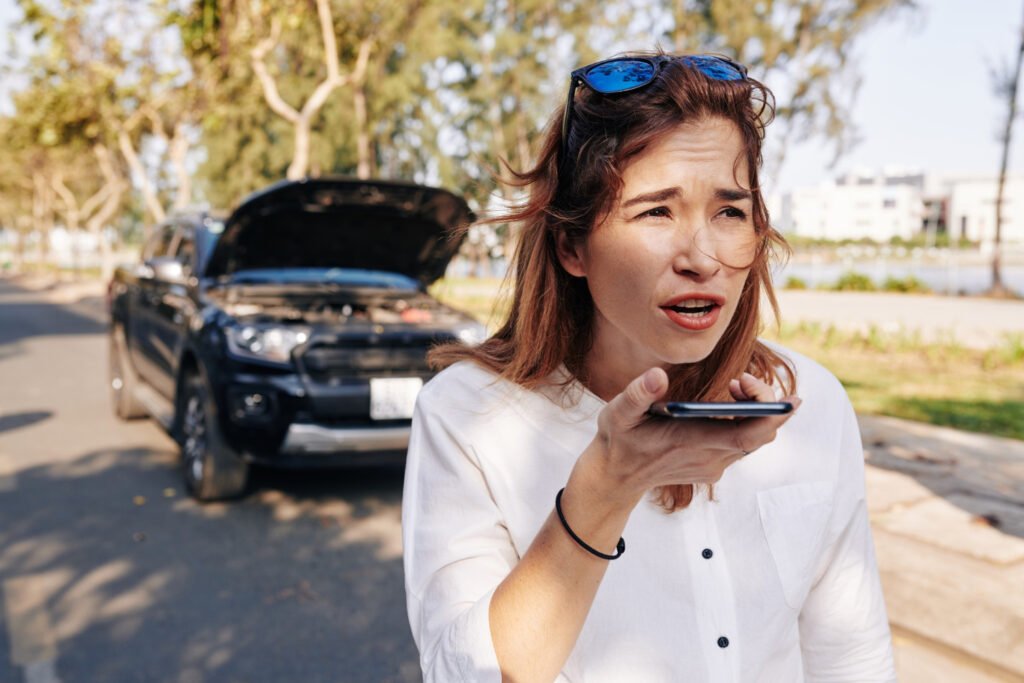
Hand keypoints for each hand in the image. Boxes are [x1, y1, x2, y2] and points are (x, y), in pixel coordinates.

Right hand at [581, 368, 800, 501]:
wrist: (615, 477)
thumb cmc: (618, 440)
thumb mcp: (618, 413)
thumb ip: (637, 394)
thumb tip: (658, 376)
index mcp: (691, 442)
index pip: (748, 434)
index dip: (773, 416)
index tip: (786, 396)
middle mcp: (709, 458)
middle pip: (760, 435)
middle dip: (765, 403)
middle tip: (742, 380)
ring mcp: (713, 466)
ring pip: (754, 440)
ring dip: (755, 412)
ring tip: (735, 386)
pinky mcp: (712, 467)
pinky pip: (743, 444)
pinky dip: (747, 423)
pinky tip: (727, 405)